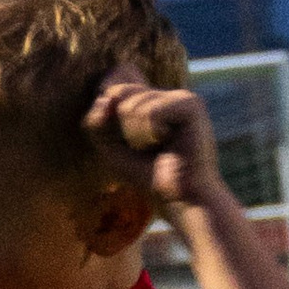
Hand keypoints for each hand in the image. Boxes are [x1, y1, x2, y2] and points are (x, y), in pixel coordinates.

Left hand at [84, 68, 222, 213]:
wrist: (181, 199)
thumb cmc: (148, 176)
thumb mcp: (110, 148)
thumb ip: (97, 122)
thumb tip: (107, 97)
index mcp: (152, 99)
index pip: (114, 89)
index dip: (110, 117)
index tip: (134, 144)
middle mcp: (167, 93)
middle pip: (120, 94)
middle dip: (124, 129)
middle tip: (149, 148)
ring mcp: (181, 96)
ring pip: (132, 106)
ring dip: (138, 137)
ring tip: (159, 148)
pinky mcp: (192, 105)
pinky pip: (151, 113)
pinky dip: (151, 134)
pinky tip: (169, 143)